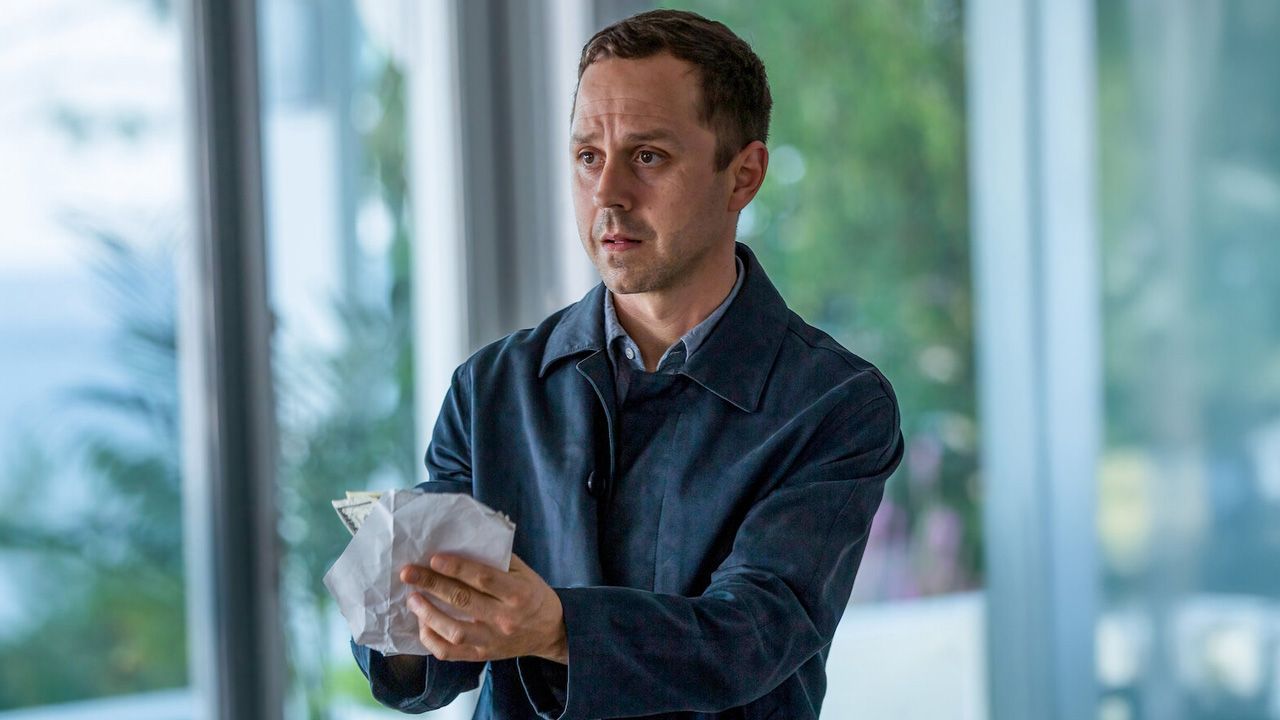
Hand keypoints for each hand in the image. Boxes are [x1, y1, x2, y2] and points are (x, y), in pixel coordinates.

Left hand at [400, 553, 567, 664]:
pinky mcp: (482, 655)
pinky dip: (432, 640)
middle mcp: (504, 618)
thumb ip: (498, 561)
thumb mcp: (525, 573)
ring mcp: (492, 640)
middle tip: (408, 573)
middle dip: (432, 584)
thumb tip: (463, 545)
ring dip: (428, 614)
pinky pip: (451, 653)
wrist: (551, 632)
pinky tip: (422, 624)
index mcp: (518, 593)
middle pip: (463, 601)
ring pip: (454, 631)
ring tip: (413, 599)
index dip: (457, 567)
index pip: (483, 579)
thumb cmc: (534, 595)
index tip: (434, 558)